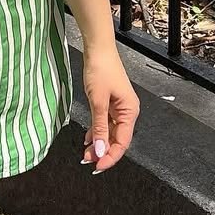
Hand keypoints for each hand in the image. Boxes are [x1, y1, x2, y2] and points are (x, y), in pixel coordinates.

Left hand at [80, 42, 138, 174]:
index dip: (110, 157)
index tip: (97, 166)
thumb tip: (101, 151)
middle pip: (117, 139)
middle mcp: (127, 111)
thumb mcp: (98, 101)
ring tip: (85, 152)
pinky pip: (105, 123)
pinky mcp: (110, 102)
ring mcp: (119, 107)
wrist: (98, 48)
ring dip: (99, 142)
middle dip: (103, 151)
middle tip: (87, 160)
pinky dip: (97, 131)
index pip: (122, 143)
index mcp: (130, 112)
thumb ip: (100, 128)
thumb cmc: (101, 69)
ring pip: (110, 132)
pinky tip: (88, 138)